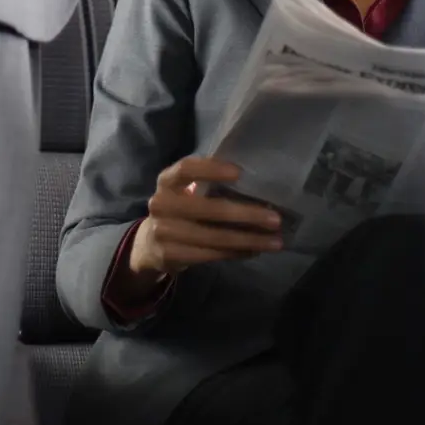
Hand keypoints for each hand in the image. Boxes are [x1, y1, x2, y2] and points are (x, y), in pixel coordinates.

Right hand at [125, 156, 283, 282]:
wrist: (149, 243)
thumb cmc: (179, 209)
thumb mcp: (185, 192)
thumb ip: (208, 186)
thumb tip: (255, 186)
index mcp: (167, 181)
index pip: (187, 168)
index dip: (211, 169)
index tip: (239, 173)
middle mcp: (161, 204)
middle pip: (208, 208)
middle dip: (246, 214)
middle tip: (275, 218)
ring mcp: (163, 231)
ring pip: (214, 237)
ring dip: (249, 239)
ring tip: (275, 241)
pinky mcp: (170, 255)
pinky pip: (210, 254)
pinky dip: (236, 252)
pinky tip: (254, 250)